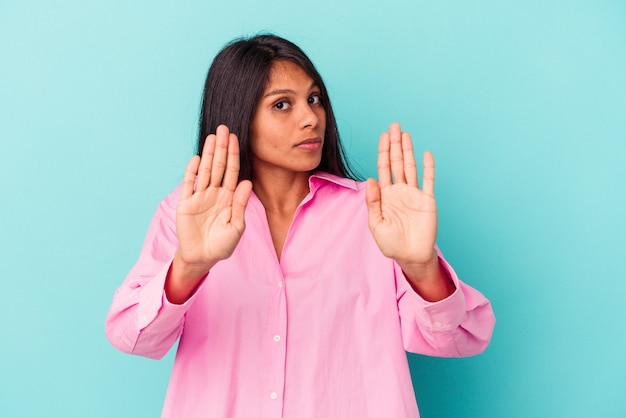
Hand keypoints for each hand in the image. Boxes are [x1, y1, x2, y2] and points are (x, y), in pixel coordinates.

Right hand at [174, 125, 251, 276]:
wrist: (203, 257)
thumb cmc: (223, 244)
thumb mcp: (236, 226)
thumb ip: (240, 204)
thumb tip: (247, 183)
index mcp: (229, 197)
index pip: (233, 172)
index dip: (234, 155)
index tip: (235, 139)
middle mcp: (215, 193)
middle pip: (219, 166)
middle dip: (221, 147)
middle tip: (223, 129)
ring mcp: (200, 196)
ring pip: (206, 170)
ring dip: (208, 154)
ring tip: (212, 137)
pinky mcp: (186, 203)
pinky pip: (190, 184)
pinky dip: (192, 171)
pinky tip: (197, 158)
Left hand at [365, 122, 437, 268]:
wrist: (410, 257)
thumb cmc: (391, 243)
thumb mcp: (376, 224)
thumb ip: (373, 201)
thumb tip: (370, 179)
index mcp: (386, 195)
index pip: (383, 168)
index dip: (383, 151)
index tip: (384, 135)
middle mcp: (400, 190)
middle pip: (397, 162)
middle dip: (395, 144)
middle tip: (395, 126)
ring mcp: (414, 194)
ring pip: (411, 167)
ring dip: (409, 150)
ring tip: (406, 134)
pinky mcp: (428, 201)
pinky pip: (428, 181)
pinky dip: (428, 167)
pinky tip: (426, 154)